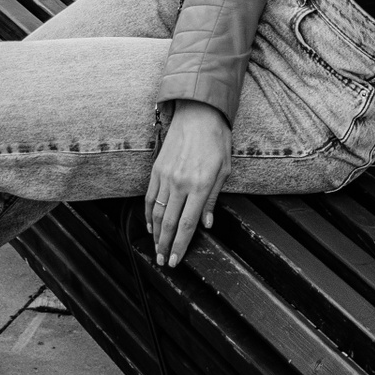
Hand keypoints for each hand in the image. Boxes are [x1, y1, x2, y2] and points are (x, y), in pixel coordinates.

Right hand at [145, 99, 230, 267]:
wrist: (198, 113)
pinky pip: (150, 197)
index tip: (175, 260)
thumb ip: (214, 199)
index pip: (188, 224)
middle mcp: (181, 183)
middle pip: (169, 223)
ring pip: (158, 213)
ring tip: (155, 249)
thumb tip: (207, 224)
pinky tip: (150, 225)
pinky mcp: (157, 169)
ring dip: (155, 234)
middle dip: (165, 245)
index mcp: (200, 185)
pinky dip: (149, 213)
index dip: (180, 245)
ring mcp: (166, 176)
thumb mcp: (225, 169)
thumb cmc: (217, 140)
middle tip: (163, 262)